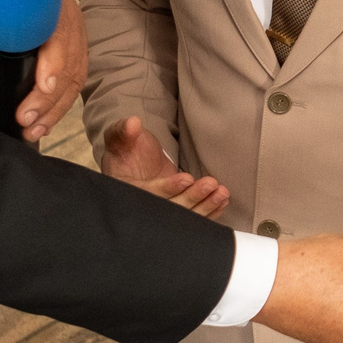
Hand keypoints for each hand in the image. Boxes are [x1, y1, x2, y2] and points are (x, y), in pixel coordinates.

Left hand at [0, 0, 85, 143]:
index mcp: (50, 3)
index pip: (60, 38)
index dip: (53, 67)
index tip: (39, 90)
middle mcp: (70, 17)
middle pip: (71, 64)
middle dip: (50, 100)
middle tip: (26, 123)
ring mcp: (77, 31)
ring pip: (76, 75)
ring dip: (57, 108)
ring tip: (36, 130)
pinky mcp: (74, 45)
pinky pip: (75, 76)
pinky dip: (62, 100)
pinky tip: (47, 118)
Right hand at [100, 116, 227, 217]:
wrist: (135, 164)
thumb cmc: (126, 150)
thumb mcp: (120, 138)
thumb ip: (123, 131)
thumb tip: (132, 123)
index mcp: (127, 192)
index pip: (148, 194)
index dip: (167, 188)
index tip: (186, 178)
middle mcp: (143, 208)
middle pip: (170, 209)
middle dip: (191, 198)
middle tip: (211, 184)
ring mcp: (161, 214)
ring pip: (184, 216)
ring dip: (205, 206)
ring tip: (222, 193)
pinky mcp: (175, 215)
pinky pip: (192, 219)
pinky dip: (209, 212)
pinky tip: (222, 202)